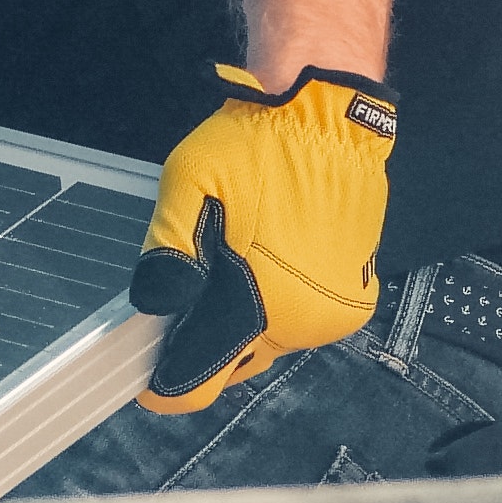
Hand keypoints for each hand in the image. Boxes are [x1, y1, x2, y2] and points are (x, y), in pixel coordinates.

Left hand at [130, 64, 396, 413]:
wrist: (330, 116)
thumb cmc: (255, 145)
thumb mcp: (189, 183)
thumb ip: (167, 251)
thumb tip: (154, 308)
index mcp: (258, 304)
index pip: (201, 379)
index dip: (167, 386)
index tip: (145, 381)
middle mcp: (301, 323)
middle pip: (236, 364)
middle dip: (206, 344)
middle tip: (186, 301)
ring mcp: (334, 312)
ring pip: (270, 343)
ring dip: (244, 324)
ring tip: (230, 269)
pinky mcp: (356, 296)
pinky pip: (303, 320)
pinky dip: (279, 306)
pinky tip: (267, 263)